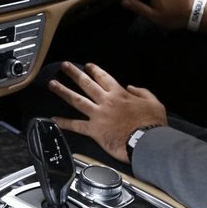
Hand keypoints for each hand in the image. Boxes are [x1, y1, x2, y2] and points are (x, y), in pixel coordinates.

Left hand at [49, 62, 166, 163]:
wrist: (147, 141)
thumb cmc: (152, 123)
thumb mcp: (154, 102)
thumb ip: (142, 92)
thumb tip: (131, 87)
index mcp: (119, 94)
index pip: (104, 78)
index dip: (94, 70)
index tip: (87, 66)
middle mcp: (106, 101)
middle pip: (86, 84)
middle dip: (74, 73)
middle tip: (64, 66)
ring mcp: (98, 115)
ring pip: (77, 100)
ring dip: (63, 91)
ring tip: (52, 84)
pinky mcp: (94, 130)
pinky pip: (76, 125)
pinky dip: (64, 122)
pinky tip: (54, 119)